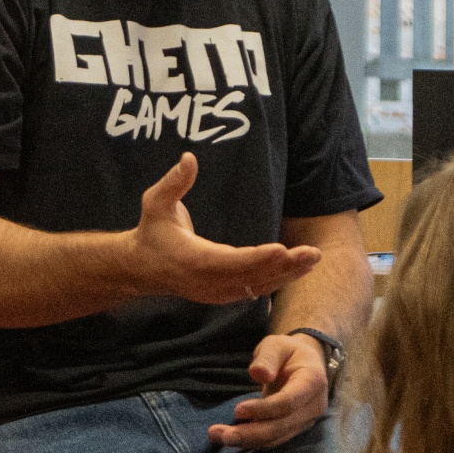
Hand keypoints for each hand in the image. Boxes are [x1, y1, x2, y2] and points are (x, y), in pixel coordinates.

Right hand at [130, 154, 318, 303]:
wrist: (141, 268)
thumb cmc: (152, 231)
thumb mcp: (155, 202)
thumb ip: (173, 182)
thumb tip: (189, 157)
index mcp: (193, 260)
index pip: (230, 262)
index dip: (257, 258)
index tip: (282, 250)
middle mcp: (208, 282)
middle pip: (252, 277)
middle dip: (284, 266)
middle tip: (312, 254)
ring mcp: (216, 292)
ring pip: (257, 286)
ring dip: (287, 274)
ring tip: (312, 259)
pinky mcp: (223, 294)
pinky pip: (254, 289)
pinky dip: (276, 279)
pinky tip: (297, 269)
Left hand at [209, 332, 326, 449]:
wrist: (306, 364)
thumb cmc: (288, 352)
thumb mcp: (277, 345)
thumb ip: (268, 357)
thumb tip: (258, 374)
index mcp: (313, 381)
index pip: (288, 402)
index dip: (264, 409)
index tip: (238, 409)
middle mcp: (313, 406)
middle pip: (281, 426)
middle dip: (250, 433)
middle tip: (219, 434)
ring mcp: (306, 421)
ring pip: (276, 438)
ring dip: (246, 440)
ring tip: (216, 435)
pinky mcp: (294, 429)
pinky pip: (272, 439)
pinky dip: (250, 441)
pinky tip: (229, 436)